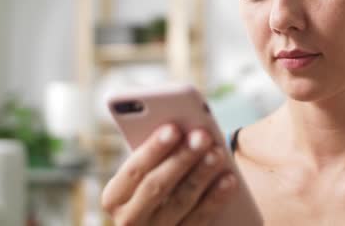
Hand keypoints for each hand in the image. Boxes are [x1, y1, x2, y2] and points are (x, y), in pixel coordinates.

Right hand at [101, 124, 236, 225]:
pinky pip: (200, 220)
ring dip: (201, 174)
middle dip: (182, 158)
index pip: (133, 171)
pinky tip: (229, 179)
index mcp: (115, 197)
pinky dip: (215, 198)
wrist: (160, 222)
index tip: (174, 128)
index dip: (153, 149)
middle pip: (157, 186)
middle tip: (202, 136)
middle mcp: (130, 220)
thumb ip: (155, 155)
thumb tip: (181, 129)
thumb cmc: (156, 182)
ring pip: (180, 202)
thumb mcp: (146, 172)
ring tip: (217, 153)